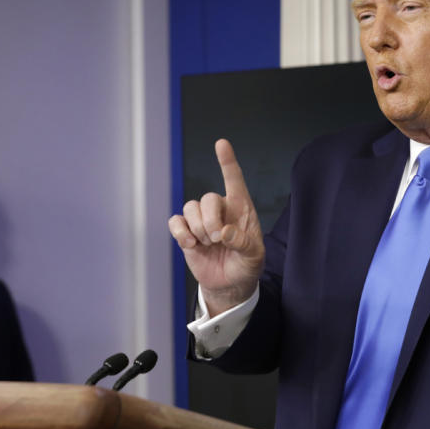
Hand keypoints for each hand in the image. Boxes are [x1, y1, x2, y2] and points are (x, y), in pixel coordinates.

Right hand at [168, 139, 264, 315]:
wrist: (229, 284)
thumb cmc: (246, 265)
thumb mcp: (254, 256)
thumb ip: (244, 243)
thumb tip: (226, 232)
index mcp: (241, 209)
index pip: (234, 180)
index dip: (227, 162)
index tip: (221, 144)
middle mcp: (220, 209)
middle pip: (207, 198)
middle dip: (210, 220)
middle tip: (218, 239)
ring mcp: (201, 220)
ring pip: (190, 208)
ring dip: (198, 229)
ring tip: (209, 244)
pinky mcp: (186, 232)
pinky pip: (176, 221)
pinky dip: (181, 232)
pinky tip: (191, 245)